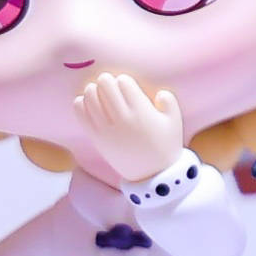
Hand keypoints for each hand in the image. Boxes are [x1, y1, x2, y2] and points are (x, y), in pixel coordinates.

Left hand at [67, 69, 185, 189]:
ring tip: (95, 89)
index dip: (123, 80)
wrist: (152, 175)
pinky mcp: (97, 139)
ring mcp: (107, 129)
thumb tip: (159, 93)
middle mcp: (122, 119)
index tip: (124, 81)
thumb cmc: (165, 146)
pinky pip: (82, 117)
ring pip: (92, 100)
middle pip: (106, 89)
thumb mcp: (175, 122)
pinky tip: (82, 100)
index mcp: (142, 112)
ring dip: (92, 90)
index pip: (125, 84)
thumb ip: (169, 103)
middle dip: (106, 80)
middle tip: (106, 80)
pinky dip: (80, 105)